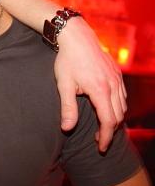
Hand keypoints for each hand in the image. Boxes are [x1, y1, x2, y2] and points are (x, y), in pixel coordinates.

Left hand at [54, 17, 126, 151]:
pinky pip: (122, 95)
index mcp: (100, 90)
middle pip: (118, 116)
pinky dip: (118, 106)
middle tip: (98, 139)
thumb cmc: (67, 60)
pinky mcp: (117, 73)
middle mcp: (113, 85)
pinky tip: (107, 108)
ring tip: (102, 126)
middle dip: (110, 130)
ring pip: (123, 106)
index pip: (108, 121)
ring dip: (115, 118)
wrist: (76, 37)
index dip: (106, 137)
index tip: (101, 147)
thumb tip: (67, 128)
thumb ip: (67, 107)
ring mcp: (117, 79)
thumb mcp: (64, 84)